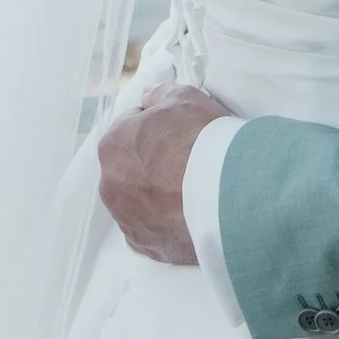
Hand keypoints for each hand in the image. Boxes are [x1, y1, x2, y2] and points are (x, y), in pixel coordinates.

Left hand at [97, 83, 230, 264]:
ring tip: (192, 189)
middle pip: (132, 166)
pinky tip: (190, 212)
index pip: (132, 127)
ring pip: (140, 200)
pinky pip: (153, 228)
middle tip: (188, 160)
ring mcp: (126, 218)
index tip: (181, 131)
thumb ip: (159, 94)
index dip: (159, 126)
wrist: (227, 194)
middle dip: (154, 162)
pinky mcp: (146, 245)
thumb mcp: (184, 97)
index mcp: (113, 144)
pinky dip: (167, 221)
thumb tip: (150, 98)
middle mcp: (110, 184)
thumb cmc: (203, 141)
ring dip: (158, 193)